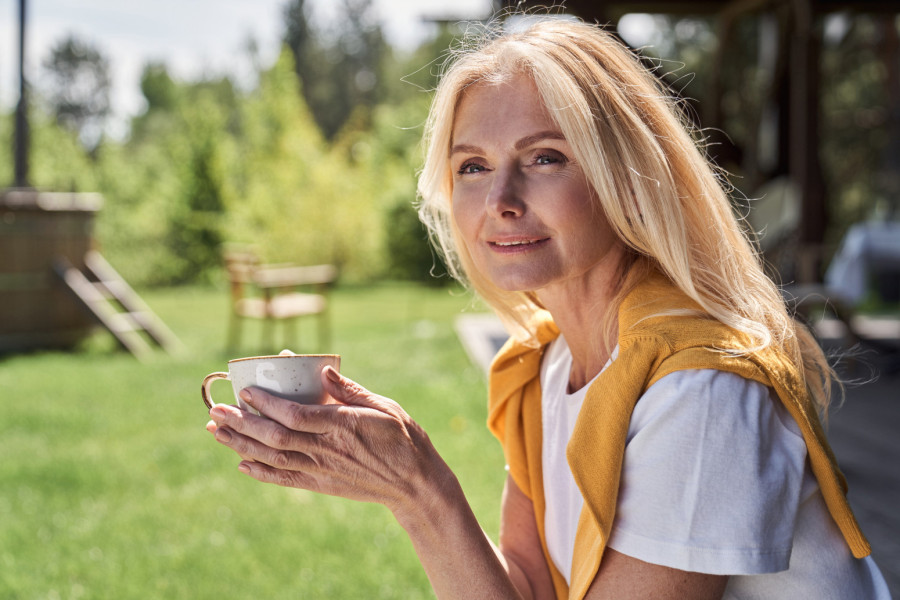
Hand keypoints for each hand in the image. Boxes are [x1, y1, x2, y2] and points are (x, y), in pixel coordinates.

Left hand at [206, 367, 447, 515]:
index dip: (266, 405)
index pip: (294, 415)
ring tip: (217, 432)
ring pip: (273, 457)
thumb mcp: (384, 406)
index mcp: (342, 425)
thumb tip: (323, 369)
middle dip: (242, 423)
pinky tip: (241, 464)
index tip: (245, 391)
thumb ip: (351, 389)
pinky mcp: (322, 484)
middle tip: (217, 410)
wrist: (414, 484)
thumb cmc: (404, 439)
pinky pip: (285, 479)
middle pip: (275, 437)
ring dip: (241, 445)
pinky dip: (261, 473)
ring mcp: (322, 470)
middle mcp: (327, 449)